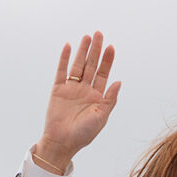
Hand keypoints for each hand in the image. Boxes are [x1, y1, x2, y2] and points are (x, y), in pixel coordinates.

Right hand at [33, 32, 120, 171]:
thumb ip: (110, 99)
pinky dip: (64, 59)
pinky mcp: (58, 90)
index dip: (107, 60)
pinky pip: (61, 71)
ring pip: (77, 65)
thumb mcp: (101, 117)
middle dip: (96, 50)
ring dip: (82, 51)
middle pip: (91, 65)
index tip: (111, 47)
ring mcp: (71, 88)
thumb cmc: (84, 134)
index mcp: (97, 96)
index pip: (103, 73)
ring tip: (87, 37)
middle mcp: (85, 89)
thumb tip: (119, 81)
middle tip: (99, 34)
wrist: (63, 143)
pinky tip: (68, 46)